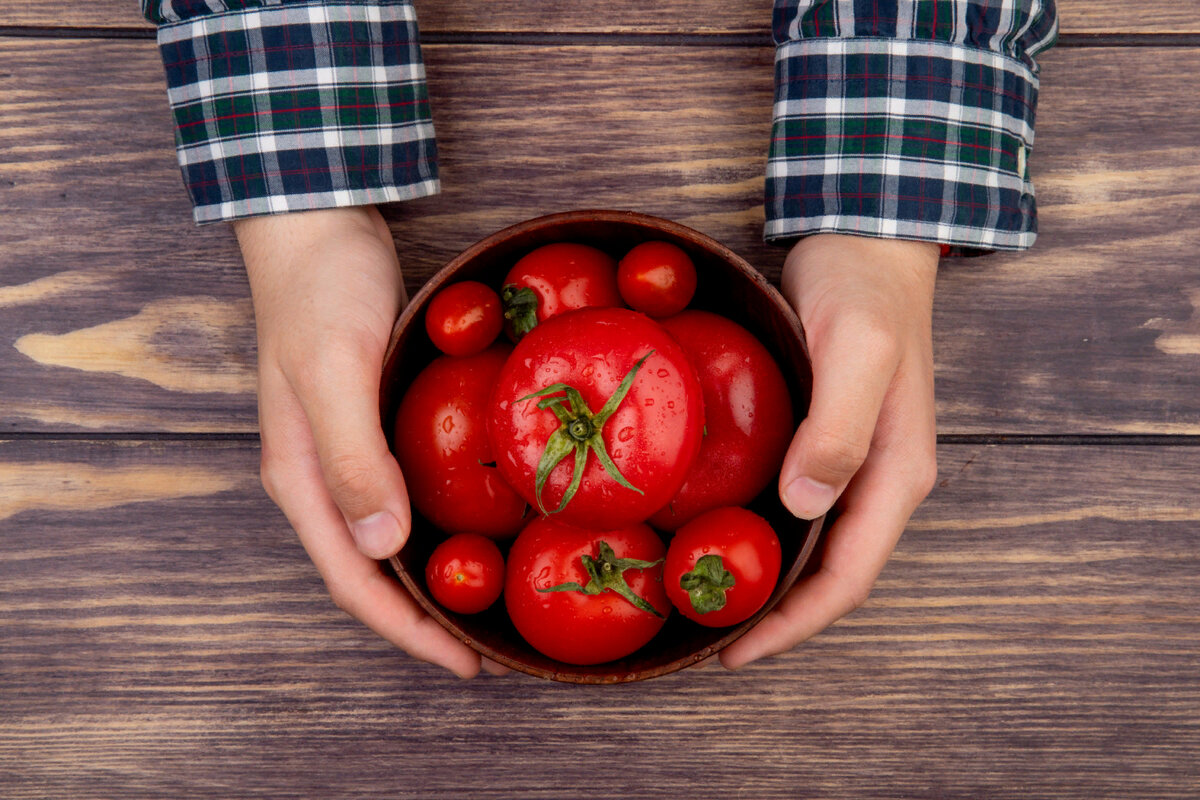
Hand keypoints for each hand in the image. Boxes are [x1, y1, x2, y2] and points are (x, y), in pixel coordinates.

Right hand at [234, 206, 492, 677]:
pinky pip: (403, 497)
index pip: (354, 580)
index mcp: (301, 478)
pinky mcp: (370, 424)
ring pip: (386, 541)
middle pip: (369, 573)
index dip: (407, 631)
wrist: (315, 227)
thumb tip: (381, 547)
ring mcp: (343, 452)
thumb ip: (352, 457)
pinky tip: (473, 526)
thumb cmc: (321, 292)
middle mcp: (319, 478)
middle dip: (420, 620)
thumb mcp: (334, 369)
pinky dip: (435, 527)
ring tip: (485, 603)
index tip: (466, 664)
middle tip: (485, 645)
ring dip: (428, 581)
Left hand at [720, 233, 939, 668]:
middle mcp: (881, 479)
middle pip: (832, 576)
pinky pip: (798, 510)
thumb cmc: (863, 289)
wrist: (868, 239)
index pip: (848, 578)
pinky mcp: (829, 440)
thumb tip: (804, 507)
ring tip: (706, 602)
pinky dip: (764, 536)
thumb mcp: (855, 350)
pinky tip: (720, 534)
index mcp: (897, 474)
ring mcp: (856, 462)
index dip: (793, 625)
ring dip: (769, 584)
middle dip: (777, 618)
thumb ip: (838, 429)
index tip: (734, 653)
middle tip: (706, 637)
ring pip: (815, 548)